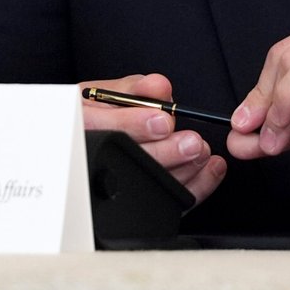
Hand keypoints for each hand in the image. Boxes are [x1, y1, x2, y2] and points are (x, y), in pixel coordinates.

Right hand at [78, 73, 226, 204]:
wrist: (80, 137)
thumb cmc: (93, 113)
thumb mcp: (105, 94)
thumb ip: (134, 89)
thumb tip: (159, 88)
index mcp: (80, 126)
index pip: (102, 128)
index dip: (134, 125)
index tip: (162, 120)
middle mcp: (92, 157)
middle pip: (125, 162)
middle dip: (164, 152)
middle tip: (191, 143)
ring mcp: (113, 183)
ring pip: (146, 186)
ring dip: (182, 170)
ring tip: (201, 152)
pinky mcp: (136, 201)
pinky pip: (165, 202)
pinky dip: (194, 186)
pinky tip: (209, 170)